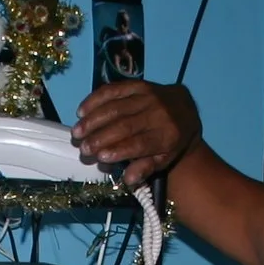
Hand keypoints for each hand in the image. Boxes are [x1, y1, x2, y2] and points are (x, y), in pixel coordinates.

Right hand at [73, 81, 200, 187]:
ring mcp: (148, 96)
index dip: (119, 150)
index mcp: (167, 136)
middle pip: (125, 125)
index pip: (140, 143)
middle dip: (101, 137)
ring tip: (77, 132)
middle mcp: (159, 113)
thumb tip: (128, 180)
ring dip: (93, 119)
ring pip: (116, 106)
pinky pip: (114, 89)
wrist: (186, 110)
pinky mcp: (138, 84)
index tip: (100, 157)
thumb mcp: (164, 159)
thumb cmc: (171, 140)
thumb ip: (146, 169)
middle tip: (82, 147)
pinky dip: (95, 99)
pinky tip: (81, 111)